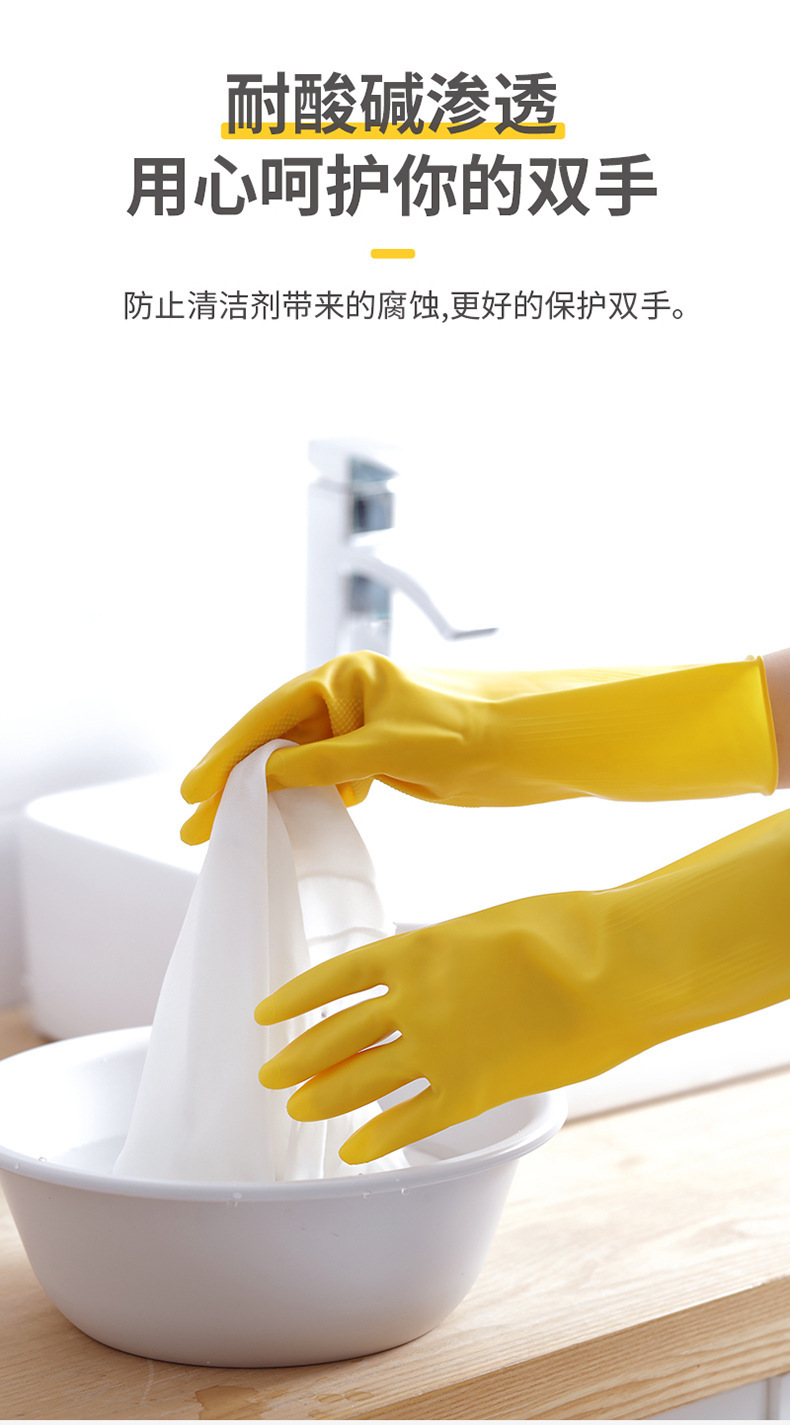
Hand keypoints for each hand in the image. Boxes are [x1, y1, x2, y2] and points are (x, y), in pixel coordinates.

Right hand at [181, 651, 776, 842]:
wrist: (530, 751)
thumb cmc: (472, 737)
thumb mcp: (392, 750)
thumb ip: (327, 764)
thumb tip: (267, 778)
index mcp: (347, 678)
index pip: (271, 717)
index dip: (228, 755)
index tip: (193, 793)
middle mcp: (348, 698)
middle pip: (274, 740)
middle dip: (235, 782)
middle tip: (194, 825)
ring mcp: (362, 730)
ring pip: (297, 764)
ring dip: (265, 796)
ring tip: (228, 832)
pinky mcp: (380, 759)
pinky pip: (326, 780)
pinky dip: (303, 802)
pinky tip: (288, 824)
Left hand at [255, 809, 789, 1162]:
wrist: (613, 964)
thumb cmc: (565, 931)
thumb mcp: (490, 926)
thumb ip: (449, 954)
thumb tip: (432, 970)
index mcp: (417, 948)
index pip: (336, 978)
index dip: (296, 998)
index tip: (266, 1014)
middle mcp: (416, 999)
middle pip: (339, 1034)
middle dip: (300, 1057)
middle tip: (270, 1075)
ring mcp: (442, 1045)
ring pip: (365, 1080)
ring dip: (327, 1098)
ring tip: (298, 1111)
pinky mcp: (476, 1087)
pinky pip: (413, 1119)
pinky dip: (379, 1137)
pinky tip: (354, 1150)